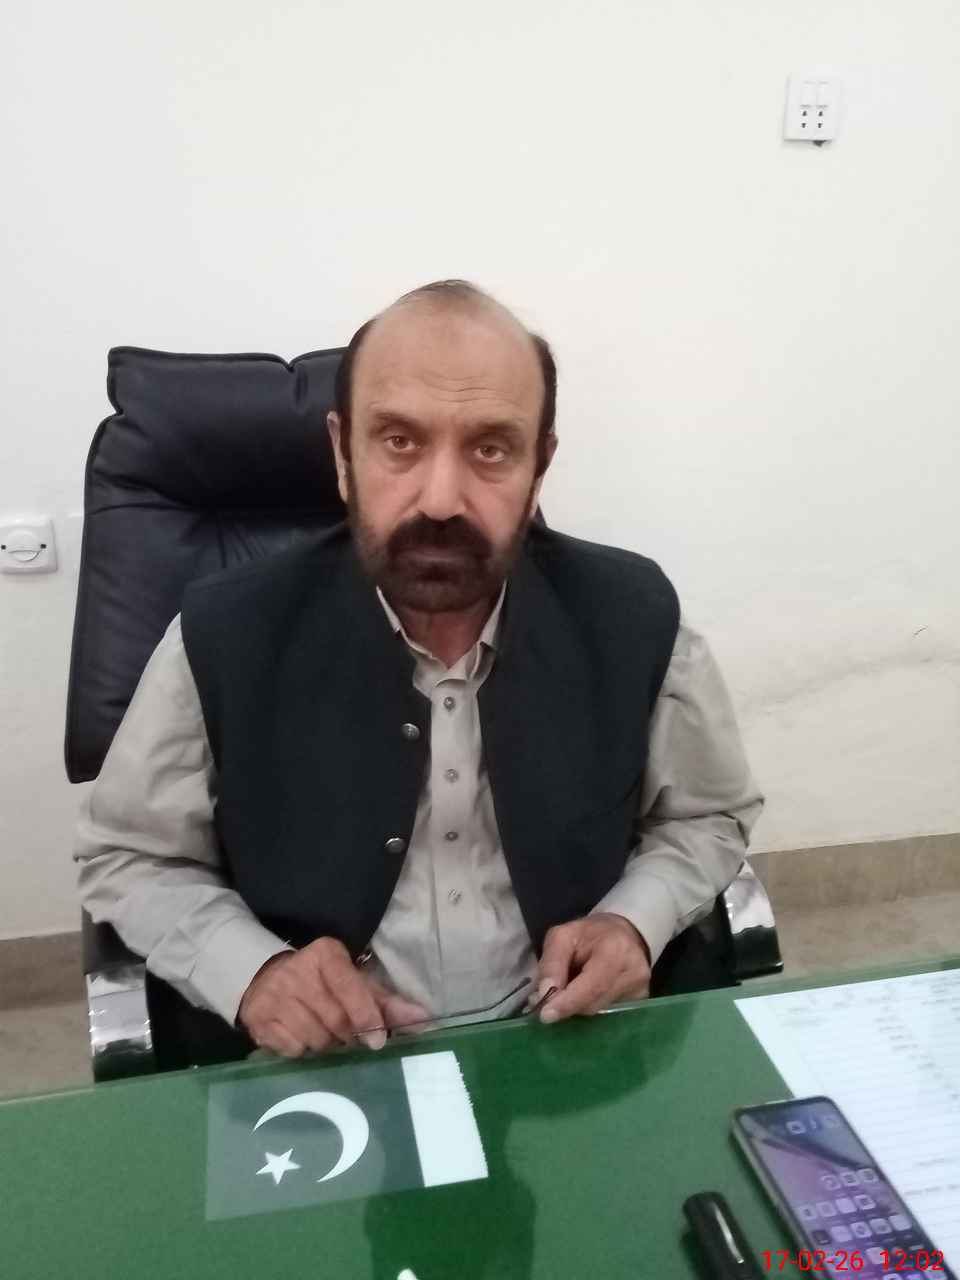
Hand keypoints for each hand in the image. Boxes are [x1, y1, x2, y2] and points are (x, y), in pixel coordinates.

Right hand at [237, 937, 428, 1057]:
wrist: (268, 981)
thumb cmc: (323, 985)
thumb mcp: (355, 984)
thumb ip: (388, 1003)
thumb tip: (424, 1020)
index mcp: (325, 954)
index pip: (349, 986)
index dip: (365, 1015)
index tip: (378, 1040)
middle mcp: (296, 970)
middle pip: (335, 1019)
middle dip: (349, 1036)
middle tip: (352, 1038)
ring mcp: (274, 995)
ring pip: (315, 1038)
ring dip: (327, 1046)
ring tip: (326, 1035)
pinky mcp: (258, 1020)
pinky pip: (293, 1050)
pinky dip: (303, 1051)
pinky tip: (302, 1038)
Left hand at [535, 913, 651, 1022]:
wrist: (622, 933)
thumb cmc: (589, 934)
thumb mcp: (562, 937)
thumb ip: (552, 963)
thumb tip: (544, 993)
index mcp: (616, 950)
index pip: (592, 986)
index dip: (568, 1003)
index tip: (545, 1015)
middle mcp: (634, 973)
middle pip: (594, 1004)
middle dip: (568, 1005)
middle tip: (549, 1000)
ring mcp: (641, 989)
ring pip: (600, 1013)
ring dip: (579, 1008)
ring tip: (571, 990)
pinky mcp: (641, 1001)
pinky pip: (610, 1015)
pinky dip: (592, 1008)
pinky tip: (587, 995)